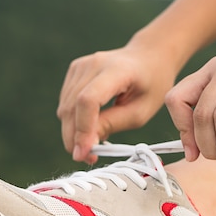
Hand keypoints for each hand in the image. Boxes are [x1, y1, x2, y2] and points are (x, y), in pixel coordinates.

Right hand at [57, 38, 175, 162]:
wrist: (148, 57)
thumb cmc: (150, 85)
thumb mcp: (141, 111)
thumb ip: (113, 124)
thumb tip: (86, 145)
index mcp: (117, 70)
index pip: (88, 100)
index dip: (83, 129)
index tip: (84, 154)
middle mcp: (93, 64)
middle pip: (71, 107)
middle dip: (75, 138)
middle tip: (88, 158)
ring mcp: (80, 66)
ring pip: (64, 108)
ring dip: (72, 133)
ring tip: (90, 147)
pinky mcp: (74, 71)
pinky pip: (65, 103)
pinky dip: (72, 122)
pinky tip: (88, 129)